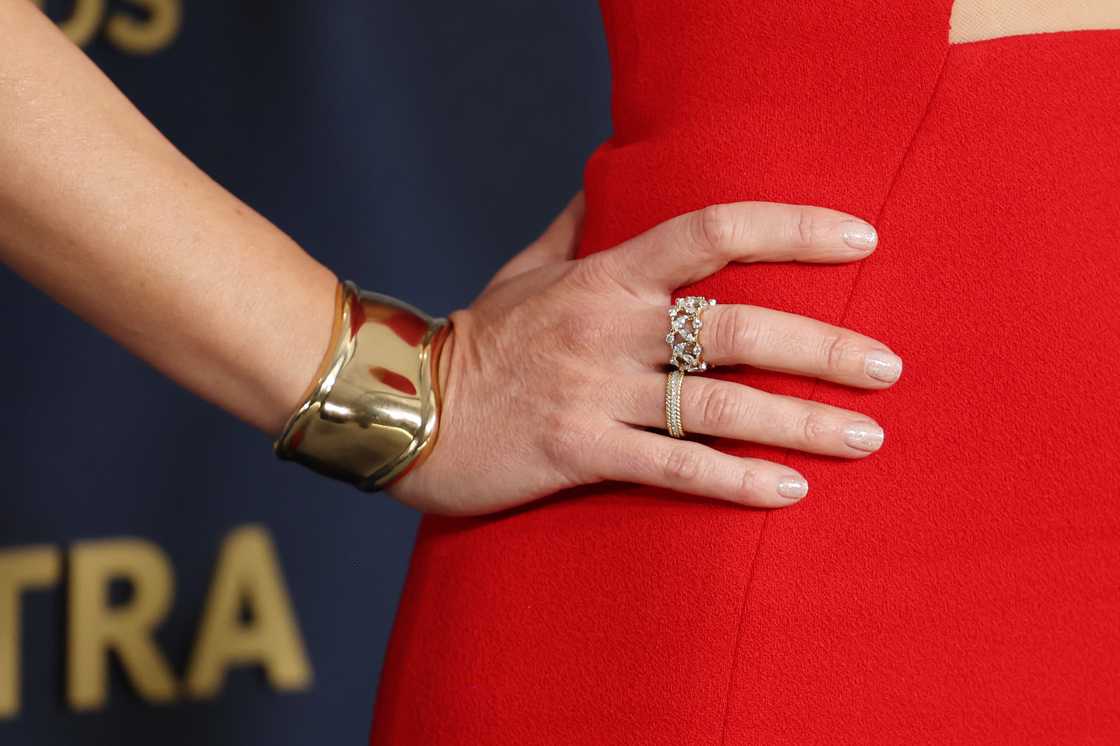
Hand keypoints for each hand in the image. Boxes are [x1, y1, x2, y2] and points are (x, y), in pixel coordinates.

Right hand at [388, 193, 900, 515]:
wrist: (404, 405)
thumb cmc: (476, 337)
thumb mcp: (524, 268)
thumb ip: (577, 223)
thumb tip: (608, 174)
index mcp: (605, 275)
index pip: (712, 231)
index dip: (792, 228)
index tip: (861, 237)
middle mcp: (610, 326)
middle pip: (739, 326)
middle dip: (824, 346)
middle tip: (889, 367)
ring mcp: (596, 391)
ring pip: (719, 404)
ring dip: (800, 420)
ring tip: (865, 437)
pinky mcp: (579, 452)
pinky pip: (674, 469)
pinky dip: (735, 480)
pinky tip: (789, 491)